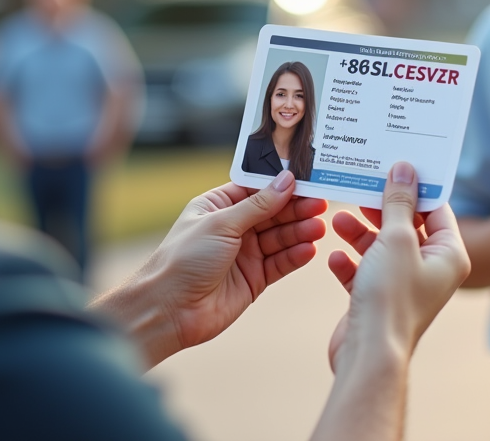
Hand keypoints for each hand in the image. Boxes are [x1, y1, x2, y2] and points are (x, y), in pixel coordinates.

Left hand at [94, 169, 326, 367]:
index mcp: (218, 206)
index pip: (257, 189)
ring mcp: (245, 254)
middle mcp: (233, 228)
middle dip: (296, 208)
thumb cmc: (183, 259)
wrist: (169, 309)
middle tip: (320, 204)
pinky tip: (309, 249)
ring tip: (318, 227)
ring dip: (299, 232)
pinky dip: (295, 256)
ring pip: (280, 238)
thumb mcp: (221, 223)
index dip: (281, 185)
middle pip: (273, 213)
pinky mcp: (254, 278)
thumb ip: (258, 205)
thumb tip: (286, 180)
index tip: (307, 180)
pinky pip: (280, 263)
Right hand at [325, 162, 470, 374]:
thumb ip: (399, 203)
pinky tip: (334, 256)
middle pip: (406, 226)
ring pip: (382, 247)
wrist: (370, 354)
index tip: (395, 165)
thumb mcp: (397, 239)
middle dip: (381, 208)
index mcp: (449, 255)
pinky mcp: (379, 299)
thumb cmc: (392, 297)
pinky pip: (364, 271)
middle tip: (362, 186)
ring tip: (338, 217)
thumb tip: (405, 170)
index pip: (436, 209)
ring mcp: (404, 285)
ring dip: (360, 232)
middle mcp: (431, 270)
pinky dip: (350, 261)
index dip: (416, 187)